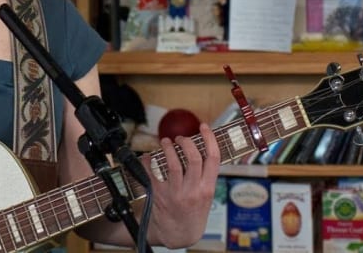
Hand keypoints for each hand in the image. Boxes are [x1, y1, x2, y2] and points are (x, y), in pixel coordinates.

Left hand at [140, 123, 220, 248]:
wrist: (180, 234)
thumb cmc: (194, 213)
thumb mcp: (207, 196)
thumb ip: (205, 175)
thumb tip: (200, 148)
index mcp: (208, 188)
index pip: (213, 158)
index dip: (209, 139)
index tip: (204, 127)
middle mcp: (193, 190)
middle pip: (193, 158)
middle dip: (186, 142)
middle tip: (181, 138)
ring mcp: (176, 193)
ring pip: (173, 164)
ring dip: (168, 148)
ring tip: (166, 142)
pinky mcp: (160, 195)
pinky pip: (152, 174)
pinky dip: (148, 162)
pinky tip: (148, 156)